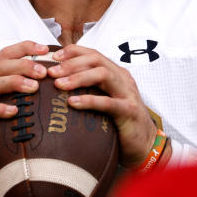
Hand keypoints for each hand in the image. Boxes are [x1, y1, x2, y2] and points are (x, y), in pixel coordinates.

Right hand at [0, 41, 51, 171]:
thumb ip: (12, 91)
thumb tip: (45, 86)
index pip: (5, 54)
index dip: (24, 48)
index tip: (45, 49)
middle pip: (1, 66)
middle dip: (24, 65)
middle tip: (44, 72)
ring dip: (14, 82)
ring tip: (33, 87)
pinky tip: (14, 111)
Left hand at [47, 44, 157, 168]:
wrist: (145, 144)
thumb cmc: (120, 122)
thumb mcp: (105, 100)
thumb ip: (90, 89)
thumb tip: (59, 85)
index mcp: (116, 73)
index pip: (94, 54)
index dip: (73, 52)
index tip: (53, 58)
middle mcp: (123, 79)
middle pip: (96, 60)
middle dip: (71, 63)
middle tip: (51, 72)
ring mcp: (127, 93)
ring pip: (103, 75)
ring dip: (78, 77)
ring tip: (59, 85)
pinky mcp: (129, 111)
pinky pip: (108, 103)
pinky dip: (89, 100)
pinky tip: (72, 103)